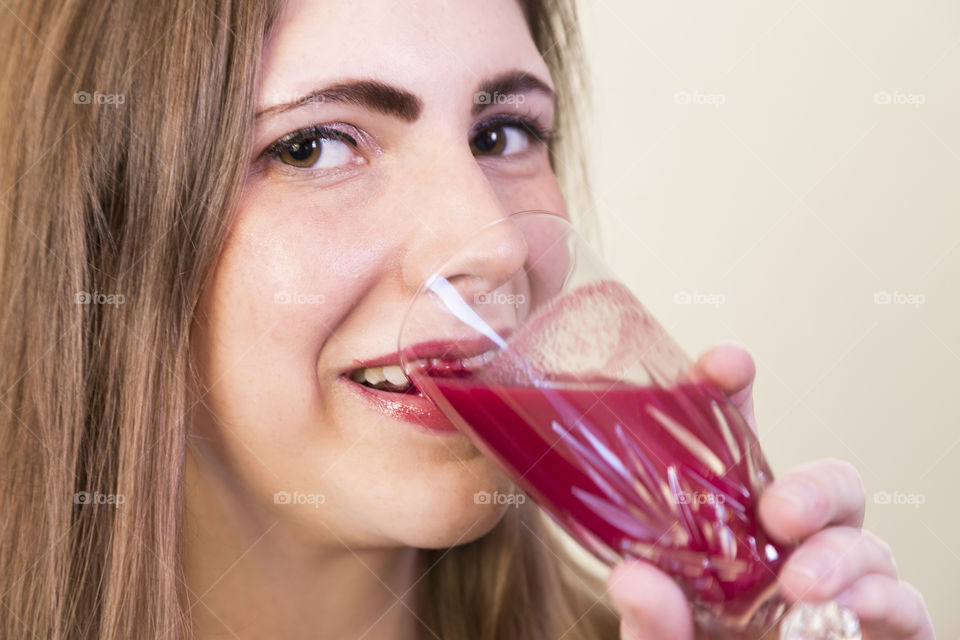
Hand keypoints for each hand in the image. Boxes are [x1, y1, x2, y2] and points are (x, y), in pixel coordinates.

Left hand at [606, 342, 933, 639]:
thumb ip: (650, 618)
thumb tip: (634, 577)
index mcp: (729, 533)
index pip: (729, 449)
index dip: (729, 397)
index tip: (726, 365)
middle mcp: (790, 550)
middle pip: (824, 486)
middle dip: (811, 487)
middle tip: (778, 513)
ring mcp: (841, 587)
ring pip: (866, 539)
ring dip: (839, 554)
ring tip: (800, 585)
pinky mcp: (883, 628)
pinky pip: (906, 601)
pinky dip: (884, 598)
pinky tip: (846, 608)